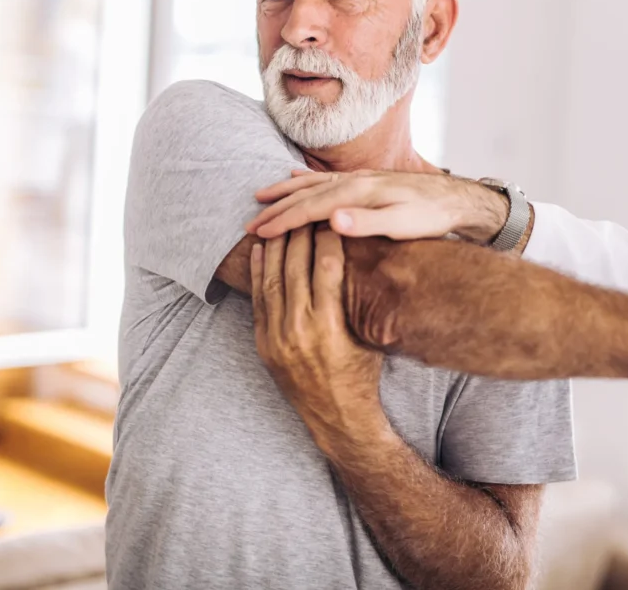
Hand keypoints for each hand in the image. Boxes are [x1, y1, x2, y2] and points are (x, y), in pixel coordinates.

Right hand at [245, 170, 508, 243]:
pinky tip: (295, 178)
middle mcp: (355, 181)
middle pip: (306, 193)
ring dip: (285, 191)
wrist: (456, 200)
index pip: (311, 207)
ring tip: (261, 197)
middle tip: (248, 223)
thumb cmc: (431, 217)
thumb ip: (368, 223)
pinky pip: (326, 178)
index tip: (258, 233)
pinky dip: (305, 179)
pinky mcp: (367, 181)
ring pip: (313, 183)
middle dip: (276, 208)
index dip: (282, 221)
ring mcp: (360, 179)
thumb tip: (333, 220)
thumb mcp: (402, 225)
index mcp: (359, 193)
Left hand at [250, 224, 385, 455]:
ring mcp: (277, 338)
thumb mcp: (369, 335)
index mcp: (330, 326)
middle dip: (300, 234)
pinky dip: (258, 273)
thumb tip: (369, 258)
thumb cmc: (363, 374)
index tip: (331, 216)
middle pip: (296, 267)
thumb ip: (360, 300)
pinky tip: (260, 251)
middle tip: (305, 210)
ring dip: (276, 247)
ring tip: (282, 222)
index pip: (327, 267)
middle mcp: (300, 330)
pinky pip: (258, 301)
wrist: (338, 417)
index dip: (328, 237)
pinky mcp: (264, 345)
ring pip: (272, 280)